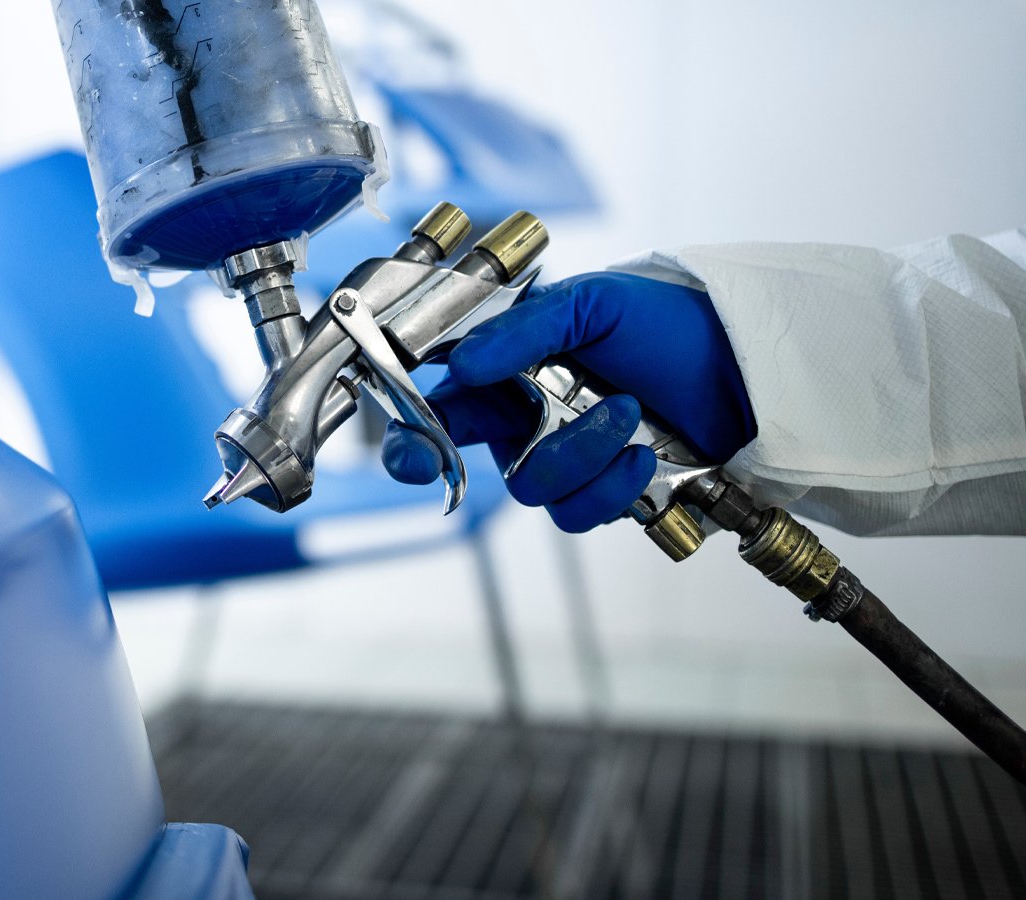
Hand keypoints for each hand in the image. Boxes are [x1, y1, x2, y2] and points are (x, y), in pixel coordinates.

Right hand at [382, 272, 756, 531]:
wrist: (739, 364)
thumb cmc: (665, 322)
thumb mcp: (591, 303)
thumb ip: (522, 331)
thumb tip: (466, 364)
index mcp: (503, 373)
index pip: (438, 412)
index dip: (411, 441)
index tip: (413, 459)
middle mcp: (521, 422)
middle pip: (480, 465)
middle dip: (534, 451)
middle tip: (567, 428)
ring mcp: (561, 460)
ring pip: (535, 490)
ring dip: (586, 455)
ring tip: (629, 413)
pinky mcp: (601, 492)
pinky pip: (579, 513)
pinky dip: (613, 486)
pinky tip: (642, 452)